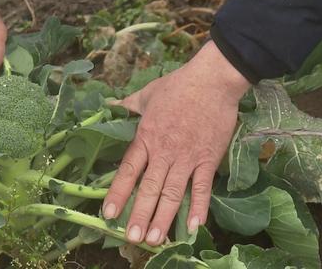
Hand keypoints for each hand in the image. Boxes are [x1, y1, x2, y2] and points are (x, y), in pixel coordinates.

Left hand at [102, 41, 250, 245]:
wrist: (212, 81)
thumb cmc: (177, 86)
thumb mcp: (146, 94)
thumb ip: (126, 106)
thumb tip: (108, 105)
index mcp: (146, 137)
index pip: (128, 170)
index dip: (118, 193)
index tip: (109, 213)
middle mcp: (164, 152)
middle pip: (149, 188)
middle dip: (140, 215)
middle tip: (131, 238)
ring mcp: (187, 157)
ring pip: (173, 193)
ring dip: (164, 218)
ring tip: (155, 240)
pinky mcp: (208, 160)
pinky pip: (203, 188)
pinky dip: (199, 207)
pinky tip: (194, 227)